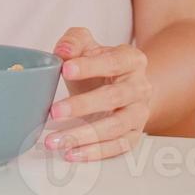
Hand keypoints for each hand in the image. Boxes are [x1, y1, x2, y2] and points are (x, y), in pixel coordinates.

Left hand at [44, 26, 150, 160]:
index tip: (65, 69)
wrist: (122, 86)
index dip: (89, 66)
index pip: (113, 62)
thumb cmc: (100, 65)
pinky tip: (71, 153)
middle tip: (53, 111)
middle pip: (114, 97)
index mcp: (132, 60)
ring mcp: (140, 113)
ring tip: (56, 140)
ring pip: (116, 127)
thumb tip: (63, 51)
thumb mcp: (87, 46)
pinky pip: (117, 147)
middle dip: (82, 105)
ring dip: (84, 135)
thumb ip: (74, 41)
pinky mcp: (134, 135)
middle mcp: (141, 87)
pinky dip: (94, 152)